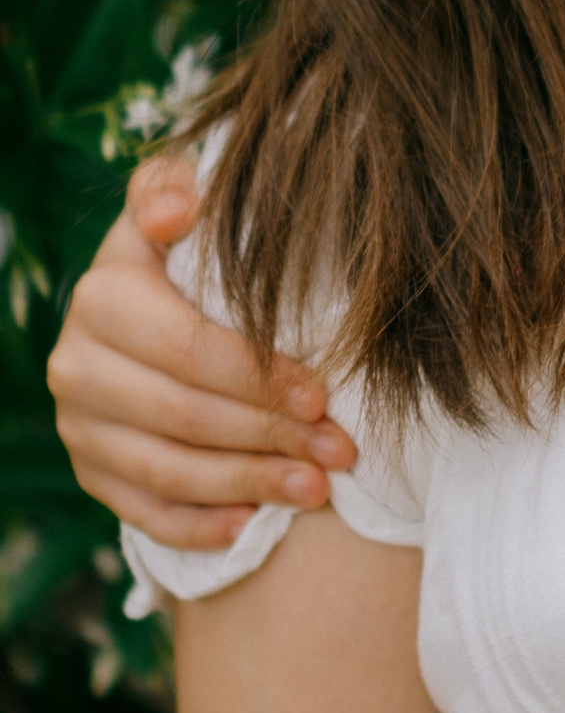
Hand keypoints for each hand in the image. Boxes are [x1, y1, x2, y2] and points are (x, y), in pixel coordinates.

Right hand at [46, 155, 350, 547]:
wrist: (145, 304)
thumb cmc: (186, 251)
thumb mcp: (177, 202)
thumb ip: (172, 187)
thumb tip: (179, 207)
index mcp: (102, 297)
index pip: (188, 350)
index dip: (259, 377)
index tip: (324, 395)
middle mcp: (77, 365)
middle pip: (185, 415)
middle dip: (270, 437)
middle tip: (340, 450)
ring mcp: (80, 425)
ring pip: (168, 469)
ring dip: (249, 484)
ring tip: (317, 489)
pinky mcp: (91, 471)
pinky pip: (143, 512)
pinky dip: (199, 525)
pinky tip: (251, 524)